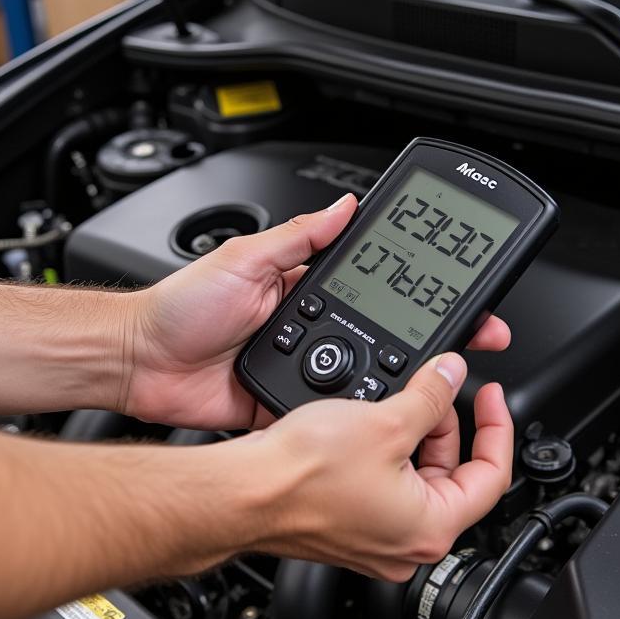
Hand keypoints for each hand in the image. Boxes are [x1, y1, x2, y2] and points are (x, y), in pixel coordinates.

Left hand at [120, 196, 510, 428]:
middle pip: (383, 332)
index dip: (418, 284)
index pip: (374, 282)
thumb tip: (344, 207)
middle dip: (433, 333)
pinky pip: (329, 410)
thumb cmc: (179, 307)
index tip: (460, 282)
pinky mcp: (287, 404)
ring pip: (364, 375)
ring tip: (450, 372)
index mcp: (302, 287)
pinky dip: (357, 411)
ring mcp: (302, 369)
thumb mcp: (243, 258)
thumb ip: (297, 238)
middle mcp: (309, 327)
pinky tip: (390, 408)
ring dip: (402, 375)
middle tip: (480, 332)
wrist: (140, 362)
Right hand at [232, 353, 512, 579]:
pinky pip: (384, 484)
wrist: (241, 493)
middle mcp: (406, 542)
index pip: (492, 476)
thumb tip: (451, 375)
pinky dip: (385, 450)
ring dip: (413, 434)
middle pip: (452, 474)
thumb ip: (430, 396)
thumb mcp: (384, 421)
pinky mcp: (348, 525)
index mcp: (431, 527)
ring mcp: (375, 536)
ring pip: (416, 477)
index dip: (498, 428)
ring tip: (395, 401)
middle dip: (446, 426)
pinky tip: (367, 422)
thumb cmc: (301, 477)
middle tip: (434, 390)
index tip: (492, 398)